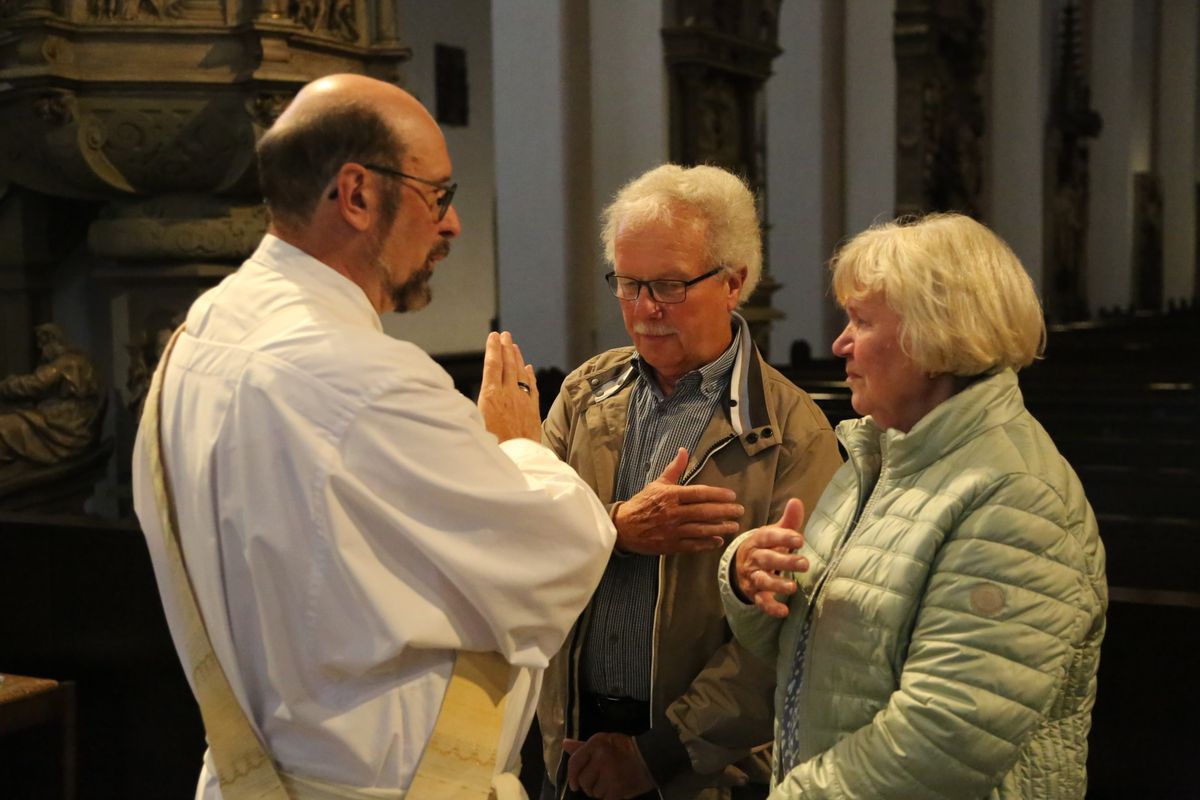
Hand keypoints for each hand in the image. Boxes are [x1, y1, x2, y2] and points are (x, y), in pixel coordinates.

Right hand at [476, 331, 540, 441]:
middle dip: (506, 347)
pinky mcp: (532, 410)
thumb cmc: (491, 445)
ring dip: (517, 357)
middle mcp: (508, 394)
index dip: (493, 349)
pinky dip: (529, 375)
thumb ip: (476, 404)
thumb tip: (475, 391)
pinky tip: (528, 368)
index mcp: (491, 396)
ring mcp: (522, 401)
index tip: (493, 336)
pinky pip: (532, 387)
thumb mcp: (475, 423)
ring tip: (514, 346)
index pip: (492, 365)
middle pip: (508, 365)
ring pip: (521, 373)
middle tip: (505, 335)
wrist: (516, 460)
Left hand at [563, 733, 654, 799]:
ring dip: (600, 791)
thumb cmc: (625, 749)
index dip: (571, 776)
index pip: (575, 762)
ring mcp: (609, 773)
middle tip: (599, 782)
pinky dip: (610, 797)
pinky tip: (617, 789)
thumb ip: (583, 746)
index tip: (574, 785)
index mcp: (596, 744)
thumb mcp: (604, 741)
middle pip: (583, 781)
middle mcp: (600, 757)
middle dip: (588, 785)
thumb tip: (564, 744)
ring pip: (594, 792)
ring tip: (611, 783)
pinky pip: (605, 798)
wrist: (651, 757)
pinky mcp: (617, 788)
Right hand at [613, 448, 742, 554]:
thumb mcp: (658, 483)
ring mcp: (672, 530)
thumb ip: (674, 469)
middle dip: (725, 512)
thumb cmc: (643, 503)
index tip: (732, 496)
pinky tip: (718, 541)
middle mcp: (673, 513)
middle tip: (740, 511)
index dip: (718, 495)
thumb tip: (684, 450)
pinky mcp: (670, 545)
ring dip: (720, 528)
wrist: (624, 527)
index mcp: (671, 495)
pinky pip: (693, 545)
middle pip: (704, 512)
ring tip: (734, 526)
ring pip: (701, 530)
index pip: (699, 493)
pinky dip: (707, 543)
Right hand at [733, 498, 807, 617]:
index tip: (800, 540)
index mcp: (758, 541)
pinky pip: (761, 602)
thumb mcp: (774, 533)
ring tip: (793, 587)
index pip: (769, 537)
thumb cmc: (765, 547)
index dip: (783, 538)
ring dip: (777, 584)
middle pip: (766, 559)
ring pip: (762, 581)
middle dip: (784, 561)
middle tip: (804, 564)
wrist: (740, 567)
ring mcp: (753, 577)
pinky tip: (783, 611)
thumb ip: (788, 520)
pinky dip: (771, 608)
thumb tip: (796, 500)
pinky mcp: (755, 594)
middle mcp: (753, 559)